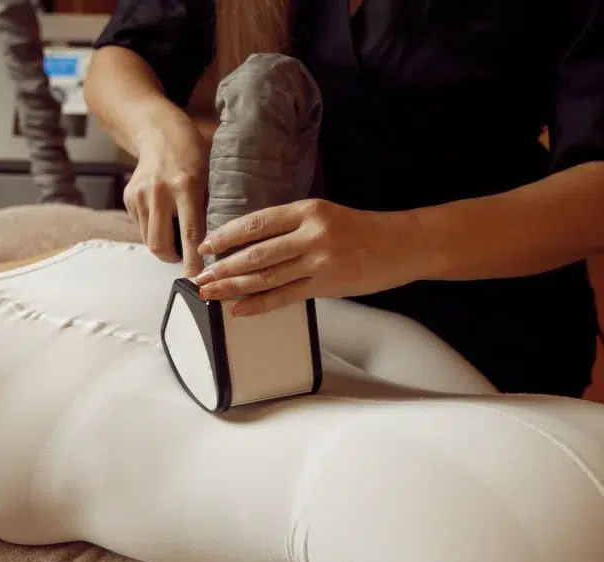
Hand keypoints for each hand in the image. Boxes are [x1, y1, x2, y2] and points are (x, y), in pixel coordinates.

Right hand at [124, 110, 208, 276]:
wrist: (159, 133)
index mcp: (186, 186)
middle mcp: (159, 191)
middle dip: (172, 259)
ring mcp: (140, 194)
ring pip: (149, 239)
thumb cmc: (192, 154)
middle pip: (159, 244)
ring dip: (163, 244)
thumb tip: (219, 245)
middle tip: (184, 258)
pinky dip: (153, 229)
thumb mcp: (211, 176)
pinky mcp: (129, 197)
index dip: (193, 261)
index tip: (197, 279)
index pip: (191, 233)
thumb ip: (211, 207)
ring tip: (176, 232)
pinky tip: (164, 213)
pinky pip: (141, 226)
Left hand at [193, 199, 423, 315]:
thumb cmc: (363, 231)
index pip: (256, 223)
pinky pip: (284, 297)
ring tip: (210, 294)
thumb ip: (292, 228)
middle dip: (223, 267)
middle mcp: (310, 233)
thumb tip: (251, 246)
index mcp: (307, 210)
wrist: (403, 245)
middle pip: (255, 252)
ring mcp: (319, 261)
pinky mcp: (327, 285)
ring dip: (233, 287)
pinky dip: (258, 305)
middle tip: (200, 277)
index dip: (226, 236)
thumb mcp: (325, 216)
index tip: (206, 246)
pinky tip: (238, 309)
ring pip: (265, 276)